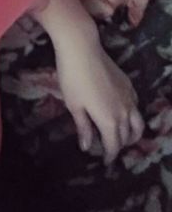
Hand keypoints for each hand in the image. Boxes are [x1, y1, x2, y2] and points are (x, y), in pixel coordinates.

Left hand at [54, 38, 144, 165]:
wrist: (82, 48)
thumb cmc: (72, 78)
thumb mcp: (74, 105)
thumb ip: (83, 127)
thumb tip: (87, 147)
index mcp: (109, 121)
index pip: (113, 145)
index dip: (109, 155)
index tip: (105, 162)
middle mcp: (124, 112)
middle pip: (126, 136)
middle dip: (119, 146)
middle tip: (110, 150)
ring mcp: (129, 97)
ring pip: (138, 123)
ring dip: (133, 134)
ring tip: (125, 138)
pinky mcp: (128, 84)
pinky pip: (136, 106)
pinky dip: (133, 116)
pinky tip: (125, 114)